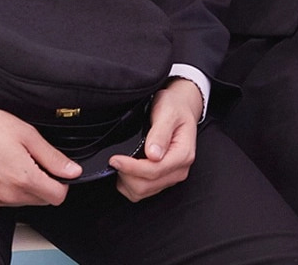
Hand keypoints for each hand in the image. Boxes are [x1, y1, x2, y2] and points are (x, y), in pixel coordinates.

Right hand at [0, 100, 81, 205]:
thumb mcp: (26, 134)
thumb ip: (52, 156)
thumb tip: (72, 171)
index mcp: (23, 178)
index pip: (58, 196)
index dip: (64, 180)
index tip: (59, 165)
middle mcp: (10, 194)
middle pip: (45, 199)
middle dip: (48, 181)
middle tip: (37, 155)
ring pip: (29, 199)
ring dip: (33, 183)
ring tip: (21, 156)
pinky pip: (13, 198)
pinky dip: (18, 185)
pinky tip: (10, 163)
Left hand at [108, 77, 202, 200]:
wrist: (181, 106)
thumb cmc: (174, 106)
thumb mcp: (168, 112)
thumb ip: (160, 133)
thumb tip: (153, 155)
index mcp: (183, 155)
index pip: (153, 170)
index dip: (131, 168)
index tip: (115, 159)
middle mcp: (179, 170)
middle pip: (146, 186)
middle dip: (126, 175)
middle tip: (114, 160)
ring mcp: (172, 176)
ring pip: (143, 192)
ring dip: (127, 181)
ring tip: (119, 164)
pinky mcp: (164, 178)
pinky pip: (144, 191)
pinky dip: (130, 184)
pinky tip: (126, 170)